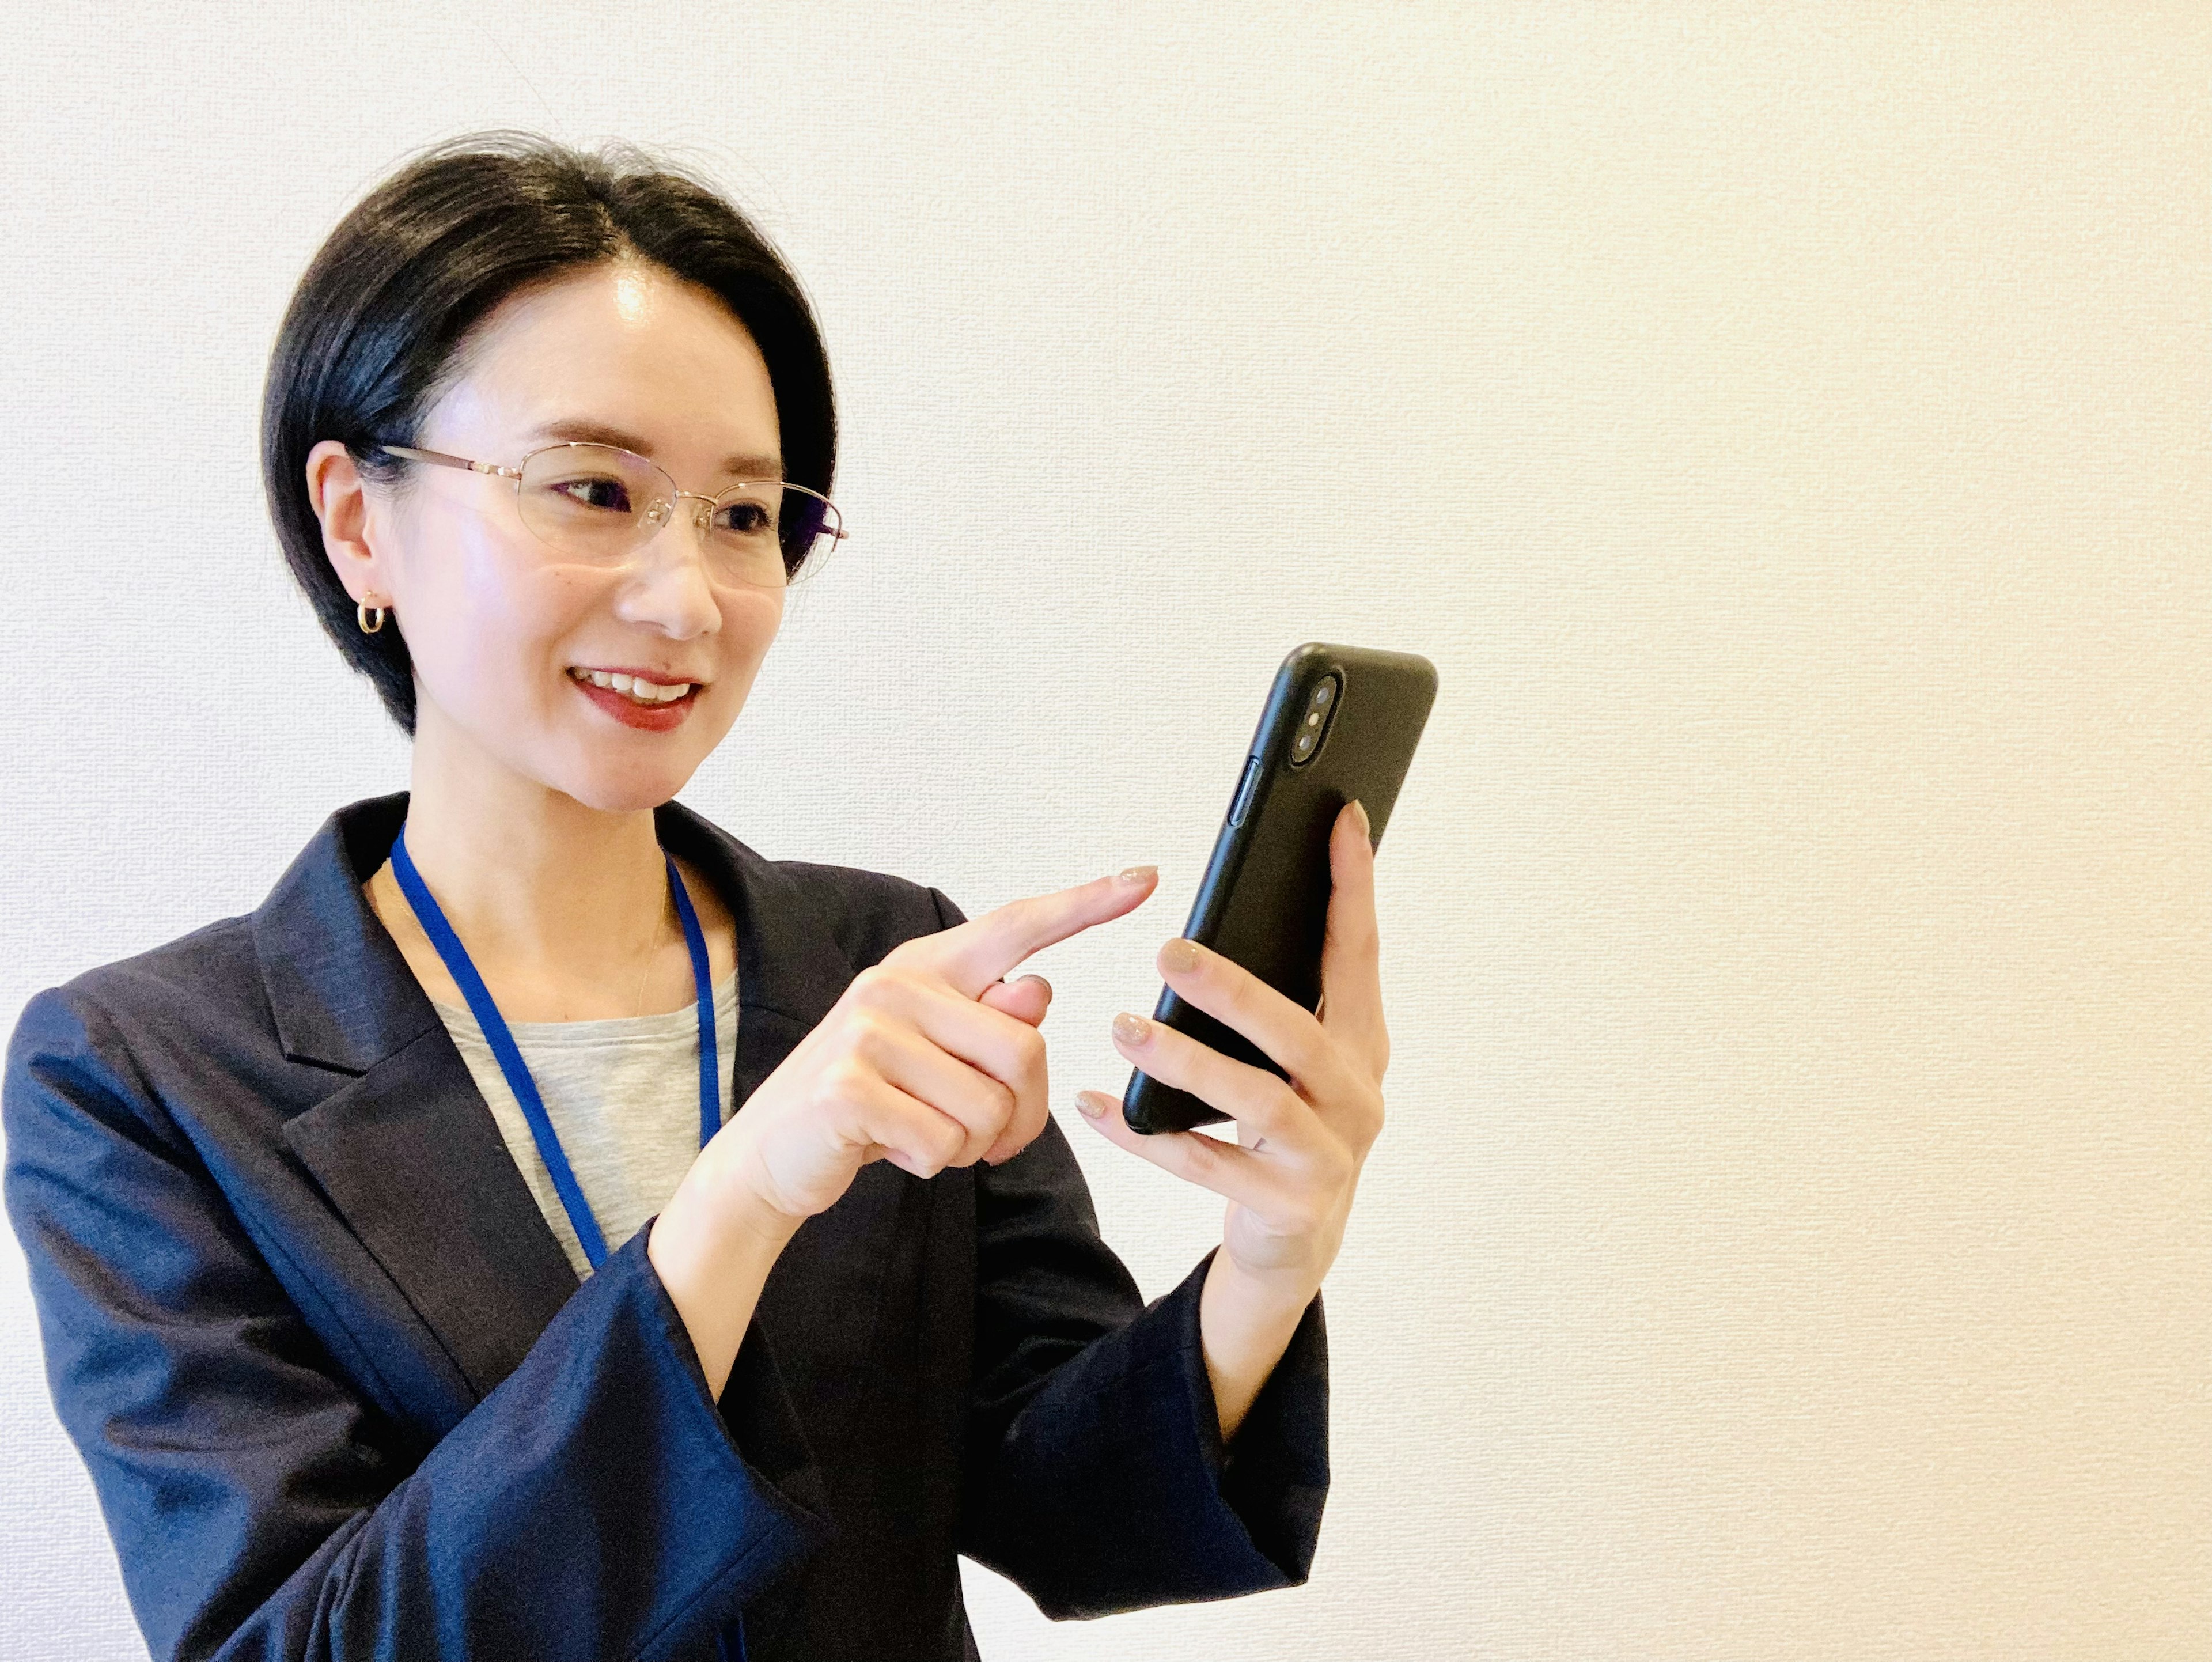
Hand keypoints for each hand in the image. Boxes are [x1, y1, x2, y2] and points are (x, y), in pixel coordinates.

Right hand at [689, 864, 1160, 1234]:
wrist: (772, 1158)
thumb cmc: (872, 1106)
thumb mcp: (939, 1061)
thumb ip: (990, 1025)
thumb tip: (1037, 989)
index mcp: (926, 968)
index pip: (1017, 926)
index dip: (1086, 904)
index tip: (1145, 877)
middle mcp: (896, 985)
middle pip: (1026, 1049)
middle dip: (1018, 1115)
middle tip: (975, 1135)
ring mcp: (868, 1033)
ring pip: (991, 1109)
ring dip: (971, 1147)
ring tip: (921, 1135)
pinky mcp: (848, 1088)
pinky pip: (945, 1145)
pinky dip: (930, 1165)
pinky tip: (890, 1151)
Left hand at [1078, 800, 1388, 1305]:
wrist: (1296, 1243)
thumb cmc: (1287, 1127)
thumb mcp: (1299, 1061)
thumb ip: (1284, 996)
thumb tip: (1227, 914)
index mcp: (1362, 1043)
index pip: (1359, 953)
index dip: (1352, 886)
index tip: (1339, 818)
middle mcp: (1357, 1096)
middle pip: (1299, 1034)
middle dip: (1233, 990)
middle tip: (1167, 951)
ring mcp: (1326, 1157)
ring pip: (1256, 1102)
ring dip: (1186, 1062)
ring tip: (1122, 1027)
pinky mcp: (1286, 1208)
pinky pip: (1203, 1167)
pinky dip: (1146, 1137)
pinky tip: (1096, 1106)